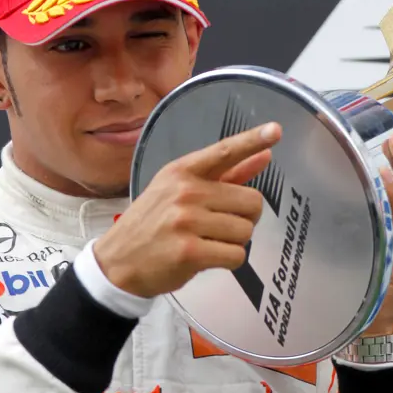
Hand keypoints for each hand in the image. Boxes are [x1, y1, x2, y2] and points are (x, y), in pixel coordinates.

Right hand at [93, 122, 282, 297]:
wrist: (117, 262)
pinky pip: (237, 255)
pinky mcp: (190, 252)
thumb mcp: (179, 191)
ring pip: (246, 231)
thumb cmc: (153, 223)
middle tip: (221, 225)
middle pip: (252, 201)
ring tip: (209, 241)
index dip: (253, 140)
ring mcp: (187, 221)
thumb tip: (265, 156)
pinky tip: (208, 258)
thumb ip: (226, 175)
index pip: (225, 151)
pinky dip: (230, 260)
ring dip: (236, 241)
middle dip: (245, 218)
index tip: (275, 130)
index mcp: (183, 171)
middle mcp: (186, 191)